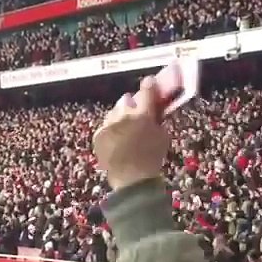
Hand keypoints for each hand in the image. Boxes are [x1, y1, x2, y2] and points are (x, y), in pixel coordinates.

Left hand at [93, 76, 170, 190]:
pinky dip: (111, 130)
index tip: (150, 82)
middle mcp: (124, 114)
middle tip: (136, 114)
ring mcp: (109, 124)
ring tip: (125, 130)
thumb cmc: (152, 159)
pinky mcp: (99, 134)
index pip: (147, 90)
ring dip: (120, 116)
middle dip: (132, 104)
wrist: (131, 178)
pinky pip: (106, 126)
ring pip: (114, 112)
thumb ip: (157, 120)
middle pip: (127, 99)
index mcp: (143, 114)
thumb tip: (154, 112)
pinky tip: (116, 141)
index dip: (149, 84)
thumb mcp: (163, 137)